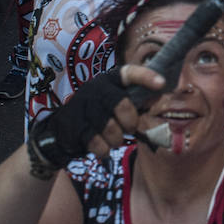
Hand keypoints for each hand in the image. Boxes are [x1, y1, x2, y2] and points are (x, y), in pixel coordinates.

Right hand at [28, 65, 165, 164]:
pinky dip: (104, 150)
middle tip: (130, 128)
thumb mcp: (115, 103)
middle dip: (130, 121)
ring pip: (110, 128)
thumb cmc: (99, 115)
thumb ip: (135, 101)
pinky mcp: (74, 126)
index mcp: (110, 80)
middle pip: (121, 104)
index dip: (145, 77)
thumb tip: (158, 101)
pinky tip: (102, 148)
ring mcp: (82, 106)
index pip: (129, 73)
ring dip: (117, 139)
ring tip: (115, 140)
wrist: (62, 130)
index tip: (162, 83)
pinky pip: (97, 143)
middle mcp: (95, 89)